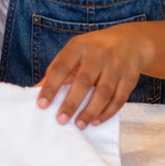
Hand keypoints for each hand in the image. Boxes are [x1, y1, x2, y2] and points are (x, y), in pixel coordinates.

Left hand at [36, 28, 153, 128]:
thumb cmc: (94, 50)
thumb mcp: (74, 52)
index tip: (42, 105)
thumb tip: (34, 91)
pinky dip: (107, 112)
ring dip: (91, 111)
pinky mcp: (130, 77)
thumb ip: (56, 70)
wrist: (131, 41)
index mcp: (79, 46)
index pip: (62, 67)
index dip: (51, 86)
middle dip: (72, 103)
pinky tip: (96, 121)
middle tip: (61, 120)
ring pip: (104, 92)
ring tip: (79, 125)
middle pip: (84, 81)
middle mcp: (98, 54)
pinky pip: (119, 98)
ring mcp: (116, 65)